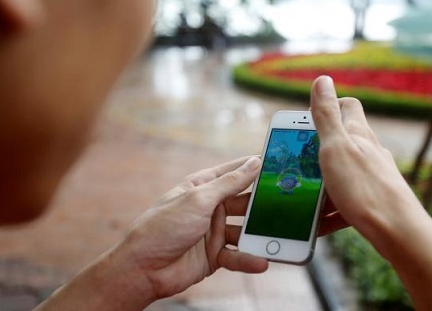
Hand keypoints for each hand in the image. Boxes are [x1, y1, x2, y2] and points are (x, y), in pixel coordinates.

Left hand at [36, 157, 268, 310]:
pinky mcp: (214, 255)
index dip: (256, 166)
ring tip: (280, 234)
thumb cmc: (162, 227)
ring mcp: (213, 231)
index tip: (280, 162)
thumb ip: (230, 182)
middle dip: (264, 202)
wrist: (141, 269)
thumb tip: (254, 162)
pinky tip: (262, 261)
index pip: (235, 171)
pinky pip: (238, 255)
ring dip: (260, 233)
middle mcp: (210, 207)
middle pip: (245, 201)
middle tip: (289, 200)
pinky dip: (250, 259)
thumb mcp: (199, 199)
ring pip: (245, 230)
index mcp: (203, 186)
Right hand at [310, 76, 428, 256]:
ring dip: (319, 183)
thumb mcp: (336, 147)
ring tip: (299, 195)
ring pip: (341, 173)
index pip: (348, 106)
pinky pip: (346, 201)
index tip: (307, 119)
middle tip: (294, 162)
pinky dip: (329, 210)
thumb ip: (326, 115)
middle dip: (315, 151)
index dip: (329, 106)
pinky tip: (316, 222)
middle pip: (341, 142)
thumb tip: (323, 79)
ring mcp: (373, 176)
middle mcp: (369, 151)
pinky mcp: (373, 201)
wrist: (399, 232)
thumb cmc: (365, 188)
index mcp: (359, 133)